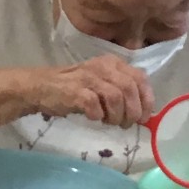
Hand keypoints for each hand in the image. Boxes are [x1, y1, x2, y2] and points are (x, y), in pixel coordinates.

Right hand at [32, 55, 153, 128]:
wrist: (42, 87)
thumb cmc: (75, 88)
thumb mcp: (102, 83)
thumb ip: (122, 92)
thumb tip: (143, 113)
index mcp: (113, 63)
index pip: (140, 78)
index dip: (147, 100)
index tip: (144, 117)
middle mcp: (103, 67)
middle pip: (130, 89)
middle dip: (133, 111)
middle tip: (126, 124)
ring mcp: (88, 78)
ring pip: (116, 98)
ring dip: (117, 116)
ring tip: (110, 122)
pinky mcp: (75, 91)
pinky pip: (95, 106)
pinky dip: (97, 116)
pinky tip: (93, 118)